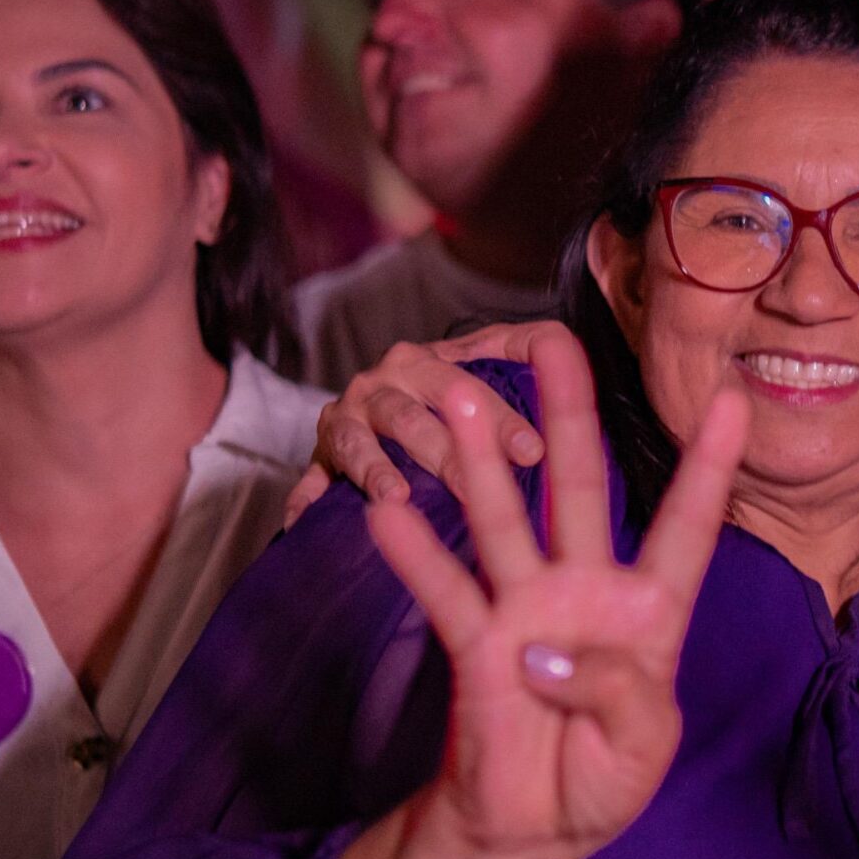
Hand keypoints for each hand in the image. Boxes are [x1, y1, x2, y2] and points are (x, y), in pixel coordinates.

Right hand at [284, 327, 562, 525]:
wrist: (375, 403)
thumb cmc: (439, 396)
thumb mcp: (473, 369)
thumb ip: (512, 353)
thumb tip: (557, 338)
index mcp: (421, 364)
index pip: (462, 384)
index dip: (497, 417)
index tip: (532, 453)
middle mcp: (379, 386)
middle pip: (411, 418)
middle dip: (446, 453)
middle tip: (476, 489)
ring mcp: (344, 420)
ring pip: (358, 445)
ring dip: (373, 470)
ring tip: (395, 498)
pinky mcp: (318, 457)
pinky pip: (310, 482)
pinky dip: (305, 501)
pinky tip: (301, 520)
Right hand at [332, 329, 747, 858]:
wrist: (530, 833)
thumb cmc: (599, 786)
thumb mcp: (643, 751)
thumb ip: (619, 694)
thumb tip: (545, 650)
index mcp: (650, 616)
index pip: (686, 531)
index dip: (707, 471)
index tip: (731, 402)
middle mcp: (587, 594)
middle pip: (581, 490)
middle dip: (570, 416)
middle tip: (554, 345)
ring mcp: (527, 611)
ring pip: (506, 521)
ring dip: (479, 464)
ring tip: (452, 400)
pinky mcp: (478, 645)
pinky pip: (447, 594)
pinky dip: (417, 558)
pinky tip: (386, 518)